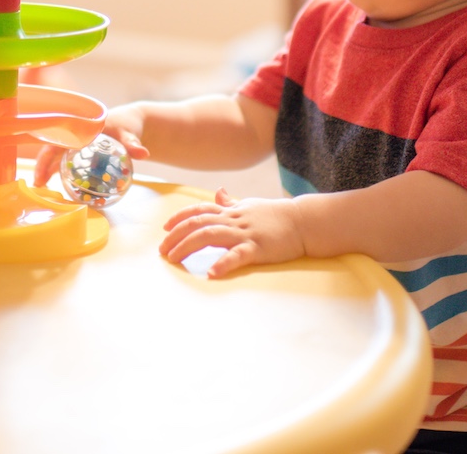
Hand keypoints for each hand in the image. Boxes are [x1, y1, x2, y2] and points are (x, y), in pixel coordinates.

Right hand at [31, 105, 148, 187]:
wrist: (131, 123)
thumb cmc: (128, 124)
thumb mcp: (130, 133)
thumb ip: (133, 143)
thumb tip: (143, 154)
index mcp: (81, 125)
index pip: (59, 137)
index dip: (49, 151)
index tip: (44, 166)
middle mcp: (74, 132)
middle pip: (52, 146)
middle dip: (43, 163)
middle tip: (39, 182)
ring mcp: (75, 142)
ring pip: (55, 154)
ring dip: (46, 168)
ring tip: (41, 186)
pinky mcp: (79, 150)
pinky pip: (64, 160)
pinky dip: (57, 170)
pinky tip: (54, 184)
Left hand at [159, 189, 305, 277]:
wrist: (304, 221)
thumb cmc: (276, 215)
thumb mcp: (250, 205)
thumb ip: (231, 203)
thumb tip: (217, 193)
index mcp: (230, 211)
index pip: (198, 210)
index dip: (179, 217)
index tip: (164, 228)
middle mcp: (233, 219)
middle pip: (197, 223)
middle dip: (176, 235)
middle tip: (162, 251)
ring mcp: (244, 233)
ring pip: (210, 234)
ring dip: (188, 246)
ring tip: (174, 259)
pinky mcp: (258, 247)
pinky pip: (237, 255)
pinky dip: (223, 263)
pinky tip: (211, 273)